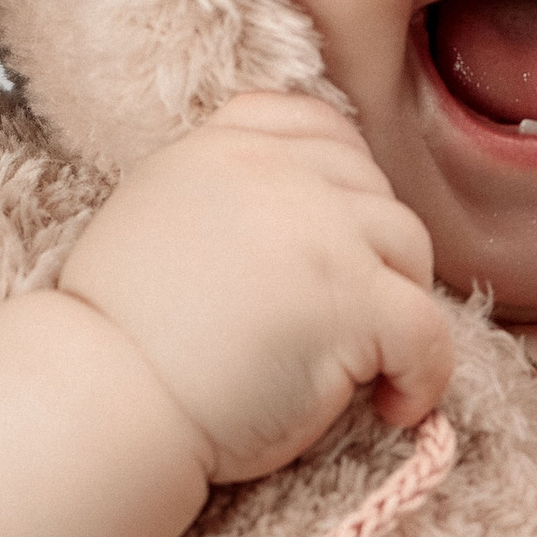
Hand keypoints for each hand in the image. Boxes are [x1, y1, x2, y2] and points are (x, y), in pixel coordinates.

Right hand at [56, 89, 449, 485]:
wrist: (106, 401)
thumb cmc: (123, 342)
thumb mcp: (155, 223)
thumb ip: (220, 197)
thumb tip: (296, 217)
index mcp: (219, 148)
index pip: (317, 127)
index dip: (347, 184)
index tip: (342, 244)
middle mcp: (273, 173)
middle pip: (372, 189)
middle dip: (374, 256)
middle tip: (351, 324)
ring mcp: (318, 230)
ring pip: (410, 248)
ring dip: (402, 306)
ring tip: (371, 366)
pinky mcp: (351, 300)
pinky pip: (429, 327)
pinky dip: (426, 375)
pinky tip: (394, 408)